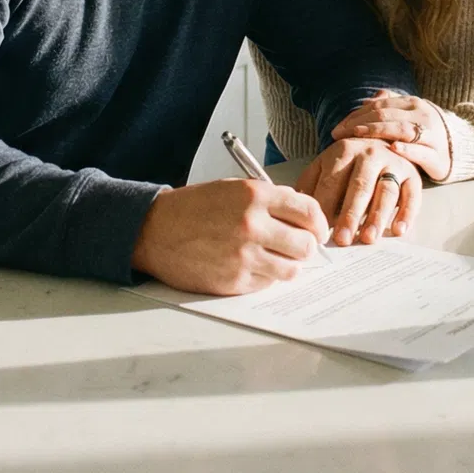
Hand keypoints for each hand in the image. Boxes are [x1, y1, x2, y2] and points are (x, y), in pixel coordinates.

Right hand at [129, 178, 328, 295]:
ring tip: (275, 257)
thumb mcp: (232, 189)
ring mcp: (244, 256)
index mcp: (255, 195)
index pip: (308, 211)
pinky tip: (251, 265)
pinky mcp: (234, 281)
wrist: (155, 230)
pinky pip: (268, 283)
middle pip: (306, 244)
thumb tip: (302, 217)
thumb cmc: (193, 208)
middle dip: (306, 246)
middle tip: (298, 246)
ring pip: (292, 269)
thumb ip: (269, 199)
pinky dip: (266, 276)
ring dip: (288, 264)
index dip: (318, 223)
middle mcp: (253, 225)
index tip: (317, 230)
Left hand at [295, 138, 420, 245]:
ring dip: (377, 216)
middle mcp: (371, 154)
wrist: (383, 138)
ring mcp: (394, 163)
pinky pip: (412, 195)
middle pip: (360, 187)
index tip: (318, 231)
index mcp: (344, 151)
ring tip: (368, 238)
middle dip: (350, 214)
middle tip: (343, 240)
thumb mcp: (325, 163)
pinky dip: (407, 213)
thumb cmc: (349, 161)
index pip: (332, 182)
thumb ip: (310, 183)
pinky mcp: (413, 175)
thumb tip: (294, 208)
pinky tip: (399, 230)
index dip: (325, 207)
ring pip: (386, 191)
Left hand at [333, 90, 451, 181]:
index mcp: (412, 103)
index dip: (356, 115)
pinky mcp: (438, 156)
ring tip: (357, 136)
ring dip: (376, 132)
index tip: (337, 127)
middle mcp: (422, 115)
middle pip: (386, 115)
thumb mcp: (410, 115)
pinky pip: (421, 151)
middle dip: (359, 124)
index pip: (378, 105)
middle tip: (338, 134)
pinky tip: (392, 149)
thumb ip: (390, 106)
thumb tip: (367, 101)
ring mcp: (432, 134)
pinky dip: (406, 149)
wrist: (462, 148)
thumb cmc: (428, 133)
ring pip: (401, 129)